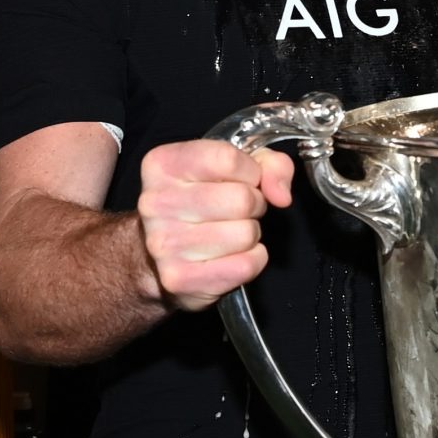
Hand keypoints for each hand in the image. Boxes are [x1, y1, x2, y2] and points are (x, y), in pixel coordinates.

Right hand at [136, 138, 295, 309]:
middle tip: (239, 211)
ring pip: (246, 234)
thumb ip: (269, 165)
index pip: (227, 159)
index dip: (251, 172)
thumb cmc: (204, 203)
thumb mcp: (236, 168)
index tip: (246, 180)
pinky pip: (245, 265)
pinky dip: (251, 260)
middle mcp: (156, 203)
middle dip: (254, 205)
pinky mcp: (179, 278)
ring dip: (251, 234)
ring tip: (231, 231)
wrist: (161, 257)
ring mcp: (164, 243)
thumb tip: (281, 195)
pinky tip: (231, 255)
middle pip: (241, 199)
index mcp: (163, 165)